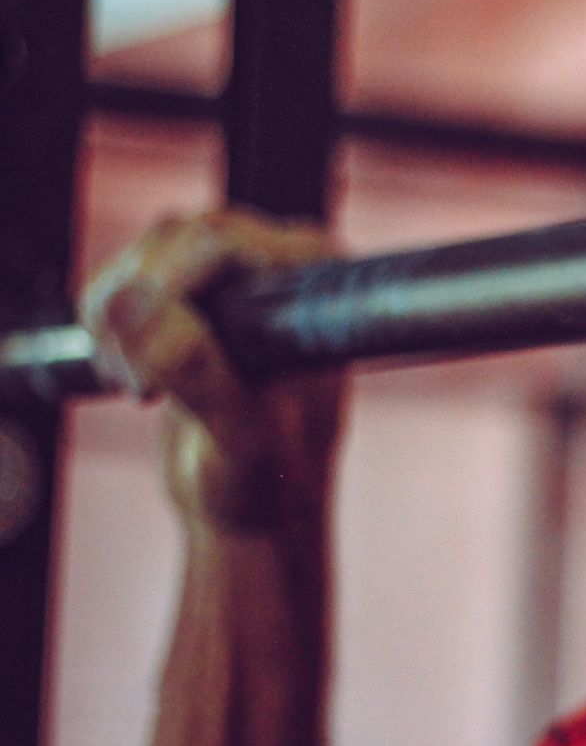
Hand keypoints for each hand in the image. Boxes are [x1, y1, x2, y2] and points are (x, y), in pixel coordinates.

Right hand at [82, 208, 342, 534]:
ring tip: (144, 389)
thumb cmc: (268, 478)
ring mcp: (238, 272)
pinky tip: (133, 374)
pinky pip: (125, 275)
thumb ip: (193, 368)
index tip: (154, 373)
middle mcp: (285, 263)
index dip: (169, 291)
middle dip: (142, 310)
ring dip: (118, 320)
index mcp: (318, 281)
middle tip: (145, 391)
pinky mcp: (194, 292)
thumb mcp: (238, 432)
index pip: (222, 240)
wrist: (250, 507)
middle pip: (175, 239)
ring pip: (144, 254)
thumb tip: (129, 303)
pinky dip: (106, 322)